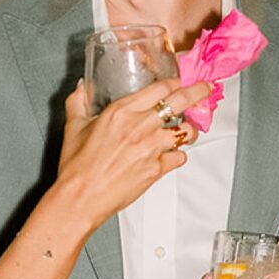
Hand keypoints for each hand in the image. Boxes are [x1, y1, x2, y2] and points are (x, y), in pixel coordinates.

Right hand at [57, 77, 212, 231]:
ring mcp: (151, 148)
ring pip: (186, 130)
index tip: (180, 81)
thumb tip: (81, 88)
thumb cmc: (77, 167)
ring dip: (190, 128)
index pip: (159, 88)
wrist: (80, 197)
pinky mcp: (157, 169)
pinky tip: (172, 155)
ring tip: (189, 129)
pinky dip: (179, 155)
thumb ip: (78, 102)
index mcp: (121, 111)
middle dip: (198, 92)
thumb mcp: (73, 127)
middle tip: (205, 89)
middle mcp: (139, 126)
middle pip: (180, 101)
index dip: (175, 82)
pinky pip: (180, 157)